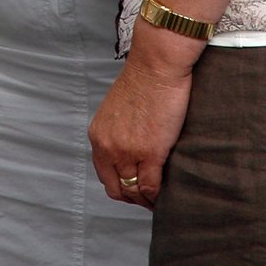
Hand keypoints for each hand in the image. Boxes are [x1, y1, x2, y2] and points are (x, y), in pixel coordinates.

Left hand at [89, 48, 192, 208]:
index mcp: (98, 136)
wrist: (157, 66)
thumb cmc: (143, 81)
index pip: (104, 174)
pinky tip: (167, 192)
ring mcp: (128, 152)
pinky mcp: (150, 153)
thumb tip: (131, 152)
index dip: (120, 185)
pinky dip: (159, 195)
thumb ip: (118, 133)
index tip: (134, 187)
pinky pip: (152, 187)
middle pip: (116, 188)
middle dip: (132, 197)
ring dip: (147, 199)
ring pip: (134, 191)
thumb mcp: (117, 110)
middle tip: (148, 198)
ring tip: (159, 197)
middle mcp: (107, 147)